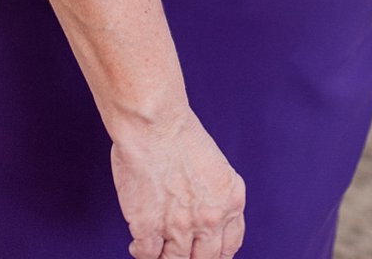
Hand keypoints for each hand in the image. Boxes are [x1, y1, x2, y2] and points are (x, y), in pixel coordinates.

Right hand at [110, 104, 245, 258]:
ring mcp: (180, 227)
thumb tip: (208, 224)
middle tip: (181, 252)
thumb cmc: (182, 139)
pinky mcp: (148, 228)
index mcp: (231, 201)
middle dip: (193, 258)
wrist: (157, 127)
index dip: (217, 255)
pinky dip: (142, 252)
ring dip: (166, 256)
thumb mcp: (217, 170)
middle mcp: (210, 219)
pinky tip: (139, 241)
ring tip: (159, 245)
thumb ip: (217, 199)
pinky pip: (147, 256)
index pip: (230, 247)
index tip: (205, 254)